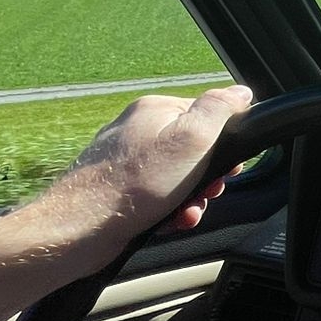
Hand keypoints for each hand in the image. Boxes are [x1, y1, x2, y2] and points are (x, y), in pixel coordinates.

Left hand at [50, 84, 255, 244]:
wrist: (79, 230)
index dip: (224, 144)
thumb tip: (241, 91)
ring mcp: (125, 161)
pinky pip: (157, 197)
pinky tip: (168, 222)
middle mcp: (137, 130)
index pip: (207, 115)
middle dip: (207, 178)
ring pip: (177, 178)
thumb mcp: (191, 139)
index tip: (228, 169)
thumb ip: (219, 110)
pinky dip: (169, 211)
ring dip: (191, 200)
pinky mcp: (118, 189)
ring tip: (185, 214)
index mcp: (154, 109)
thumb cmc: (133, 185)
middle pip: (193, 150)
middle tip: (206, 193)